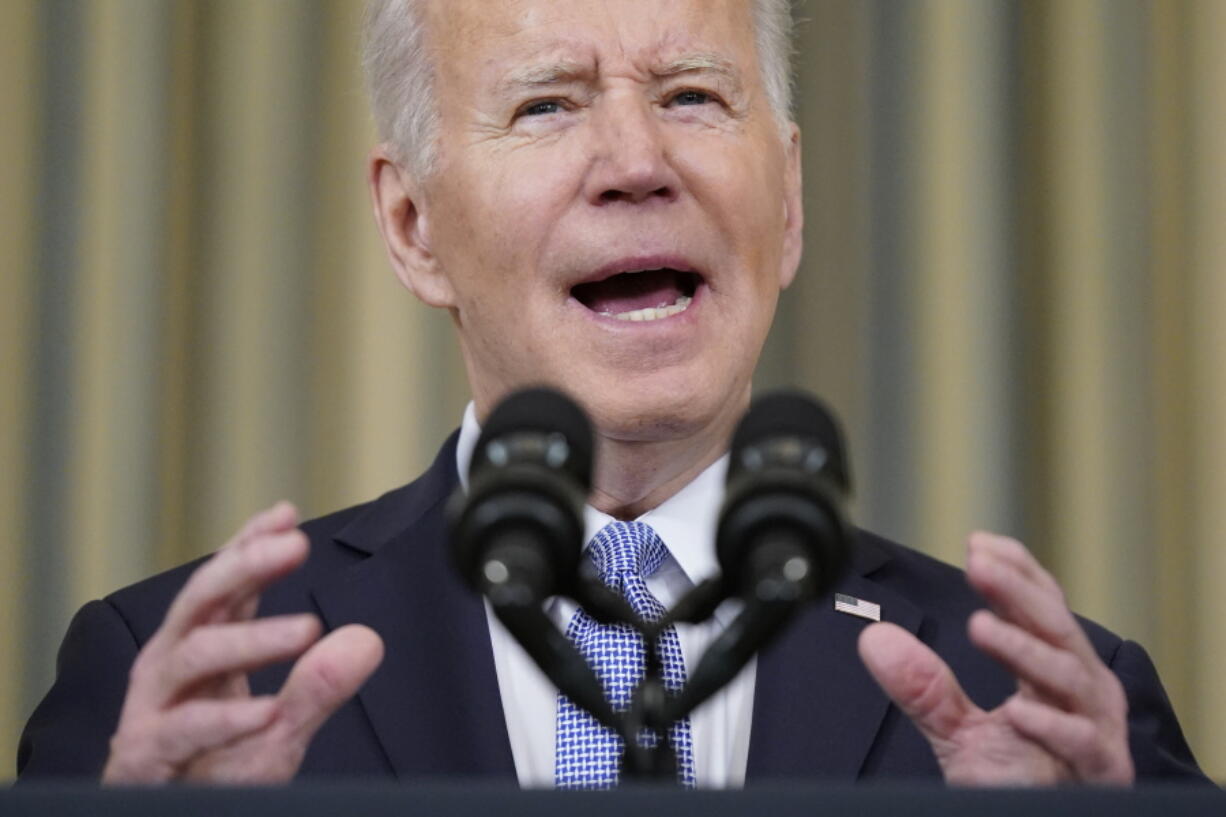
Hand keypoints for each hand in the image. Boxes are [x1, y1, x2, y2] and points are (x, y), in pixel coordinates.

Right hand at [102, 502, 383, 782]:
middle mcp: (170, 669)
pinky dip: (226, 719)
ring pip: (193, 654)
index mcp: (199, 650)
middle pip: (201, 600)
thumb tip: (366, 640)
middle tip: (295, 545)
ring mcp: (154, 708)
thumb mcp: (281, 727)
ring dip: (251, 639)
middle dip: (246, 565)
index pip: (225, 585)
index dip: (251, 545)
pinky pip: (184, 728)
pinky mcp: (147, 754)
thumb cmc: (215, 770)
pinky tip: (266, 711)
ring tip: (305, 630)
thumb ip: (317, 682)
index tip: (287, 515)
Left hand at [857, 531, 1133, 784]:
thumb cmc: (1019, 781)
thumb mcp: (959, 734)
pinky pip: (1081, 742)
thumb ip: (925, 688)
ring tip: (981, 626)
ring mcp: (1096, 729)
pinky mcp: (1099, 770)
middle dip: (1018, 592)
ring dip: (1025, 649)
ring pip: (1069, 676)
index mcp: (1055, 672)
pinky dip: (1053, 725)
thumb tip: (875, 639)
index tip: (977, 543)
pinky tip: (1019, 711)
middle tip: (978, 565)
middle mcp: (1081, 692)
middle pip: (1055, 628)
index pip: (1041, 608)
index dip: (1016, 572)